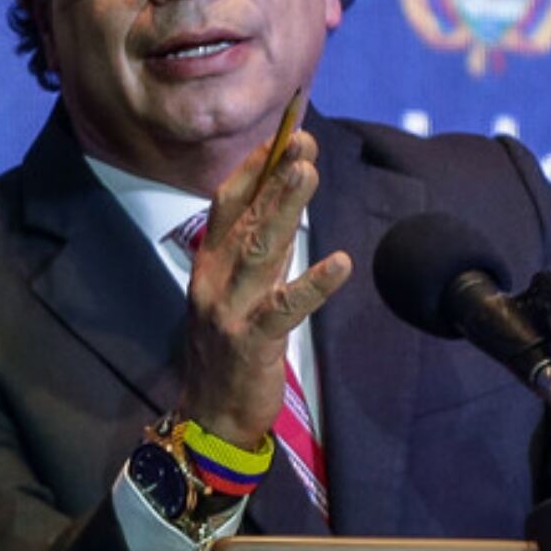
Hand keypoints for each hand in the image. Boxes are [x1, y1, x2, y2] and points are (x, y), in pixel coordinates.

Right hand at [174, 120, 352, 446]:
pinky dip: (313, 284)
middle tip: (302, 139)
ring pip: (260, 249)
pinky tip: (340, 263)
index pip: (228, 203)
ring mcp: (228, 310)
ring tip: (307, 173)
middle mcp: (213, 279)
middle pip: (246, 217)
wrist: (210, 416)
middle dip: (274, 175)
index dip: (254, 167)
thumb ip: (261, 251)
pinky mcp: (250, 342)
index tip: (282, 134)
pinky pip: (284, 308)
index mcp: (210, 264)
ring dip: (284, 208)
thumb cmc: (230, 349)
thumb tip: (286, 204)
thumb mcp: (241, 290)